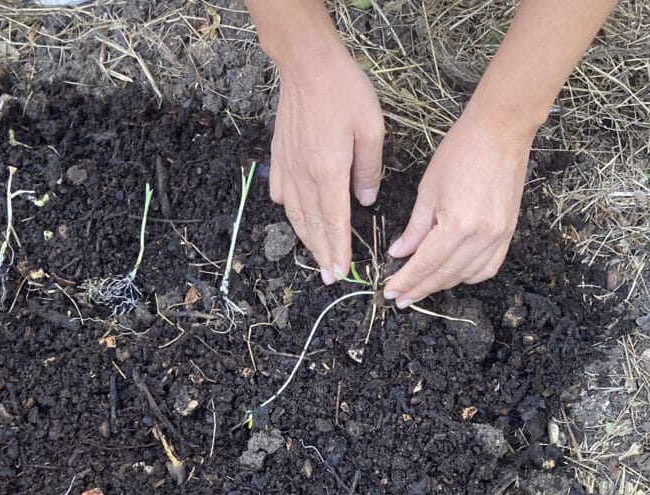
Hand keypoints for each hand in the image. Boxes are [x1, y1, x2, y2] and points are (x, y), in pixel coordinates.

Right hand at [270, 45, 384, 283]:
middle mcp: (304, 176)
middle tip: (329, 277)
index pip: (334, 223)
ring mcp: (287, 168)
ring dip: (306, 240)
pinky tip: (295, 217)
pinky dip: (289, 212)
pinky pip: (282, 194)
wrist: (305, 63)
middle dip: (322, 255)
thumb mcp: (371, 128)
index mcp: (328, 173)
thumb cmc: (343, 91)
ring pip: (296, 215)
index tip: (341, 273)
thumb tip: (366, 200)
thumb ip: (369, 169)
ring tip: (315, 257)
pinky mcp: (278, 157)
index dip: (338, 251)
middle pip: (313, 226)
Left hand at [383, 108, 531, 305]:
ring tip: (421, 288)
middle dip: (420, 289)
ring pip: (465, 276)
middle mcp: (481, 237)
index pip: (425, 264)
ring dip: (441, 284)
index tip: (390, 292)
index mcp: (458, 225)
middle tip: (401, 299)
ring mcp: (498, 237)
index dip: (406, 281)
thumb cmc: (462, 151)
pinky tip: (452, 275)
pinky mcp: (509, 233)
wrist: (502, 131)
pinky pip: (487, 268)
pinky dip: (467, 276)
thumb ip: (415, 228)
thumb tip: (399, 253)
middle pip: (444, 275)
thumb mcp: (428, 190)